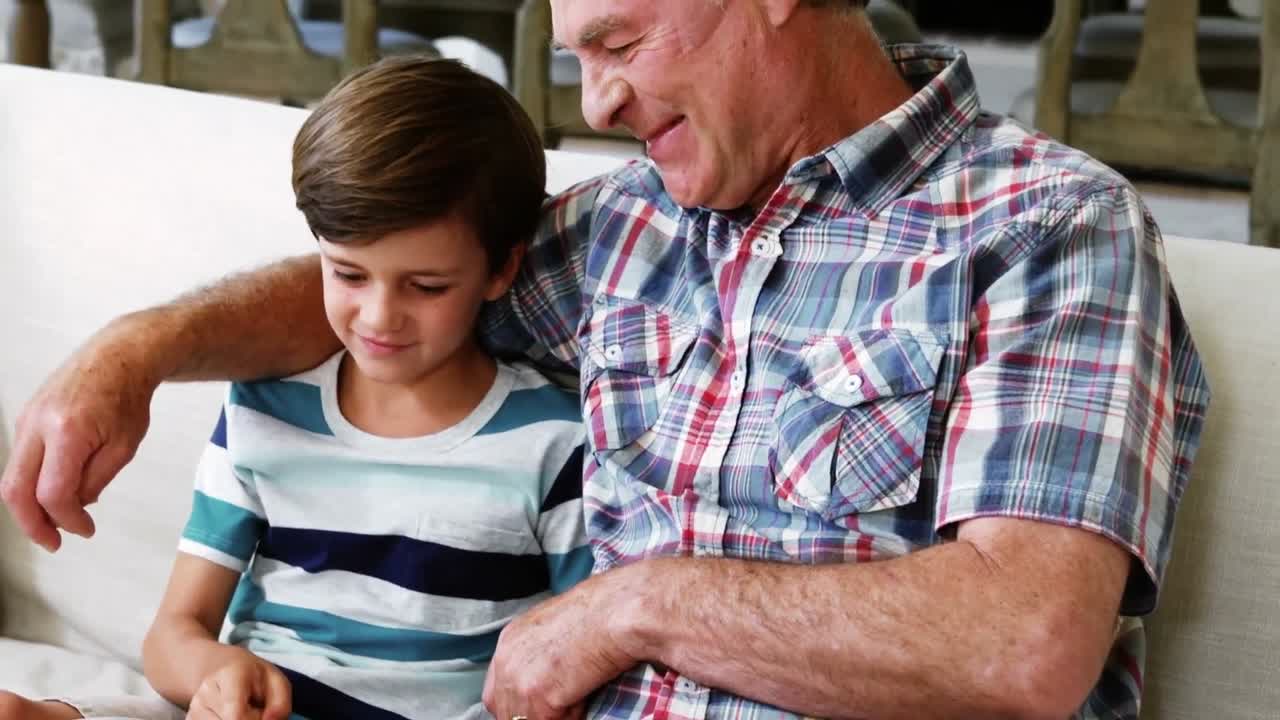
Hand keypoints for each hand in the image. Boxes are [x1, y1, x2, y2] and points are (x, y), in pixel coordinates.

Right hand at [0, 319, 158, 550]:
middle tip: (53, 542)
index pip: (54, 493)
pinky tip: (57, 492)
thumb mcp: (124, 446)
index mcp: (67, 432)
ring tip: (56, 522)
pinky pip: (21, 460)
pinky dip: (33, 483)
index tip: (84, 530)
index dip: (67, 520)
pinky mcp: (24, 419)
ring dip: (30, 506)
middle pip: (15, 490)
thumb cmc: (127, 396)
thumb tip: (72, 507)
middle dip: (32, 524)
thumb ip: (96, 480)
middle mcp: (38, 425)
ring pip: (12, 477)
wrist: (118, 356)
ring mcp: (26, 420)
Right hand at [187, 653, 291, 719]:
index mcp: (230, 675)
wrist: (220, 668)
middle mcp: (205, 691)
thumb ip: (279, 705)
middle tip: (254, 710)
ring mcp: (194, 708)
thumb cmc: (254, 677)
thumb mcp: (276, 682)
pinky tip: (230, 716)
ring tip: (242, 713)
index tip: (262, 714)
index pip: (237, 715)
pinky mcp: (190, 719)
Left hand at [483, 568, 645, 719]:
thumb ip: (537, 655)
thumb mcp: (552, 628)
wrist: (612, 613)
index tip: (538, 707)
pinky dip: (572, 715)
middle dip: (533, 713)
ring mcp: (519, 681)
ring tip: (577, 695)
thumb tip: (546, 679)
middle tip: (559, 705)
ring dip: (554, 714)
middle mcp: (506, 661)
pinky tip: (583, 695)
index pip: (497, 691)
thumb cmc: (596, 614)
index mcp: (509, 641)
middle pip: (506, 710)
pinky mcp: (539, 698)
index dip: (518, 704)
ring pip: (529, 719)